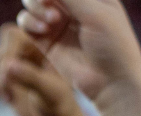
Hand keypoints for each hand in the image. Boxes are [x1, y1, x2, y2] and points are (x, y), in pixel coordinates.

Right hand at [0, 22, 87, 115]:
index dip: (11, 49)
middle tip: (9, 90)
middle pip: (2, 42)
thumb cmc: (58, 104)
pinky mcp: (1, 68)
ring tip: (10, 97)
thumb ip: (30, 78)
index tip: (12, 71)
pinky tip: (7, 97)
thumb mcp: (50, 93)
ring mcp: (13, 56)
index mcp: (44, 45)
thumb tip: (6, 66)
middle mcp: (28, 46)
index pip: (17, 35)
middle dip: (1, 66)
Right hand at [16, 0, 140, 115]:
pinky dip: (29, 22)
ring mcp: (58, 23)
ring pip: (32, 3)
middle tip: (50, 7)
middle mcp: (74, 7)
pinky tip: (43, 29)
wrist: (111, 83)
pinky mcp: (46, 41)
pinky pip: (26, 23)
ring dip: (35, 7)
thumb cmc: (113, 46)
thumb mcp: (95, 13)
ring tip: (52, 20)